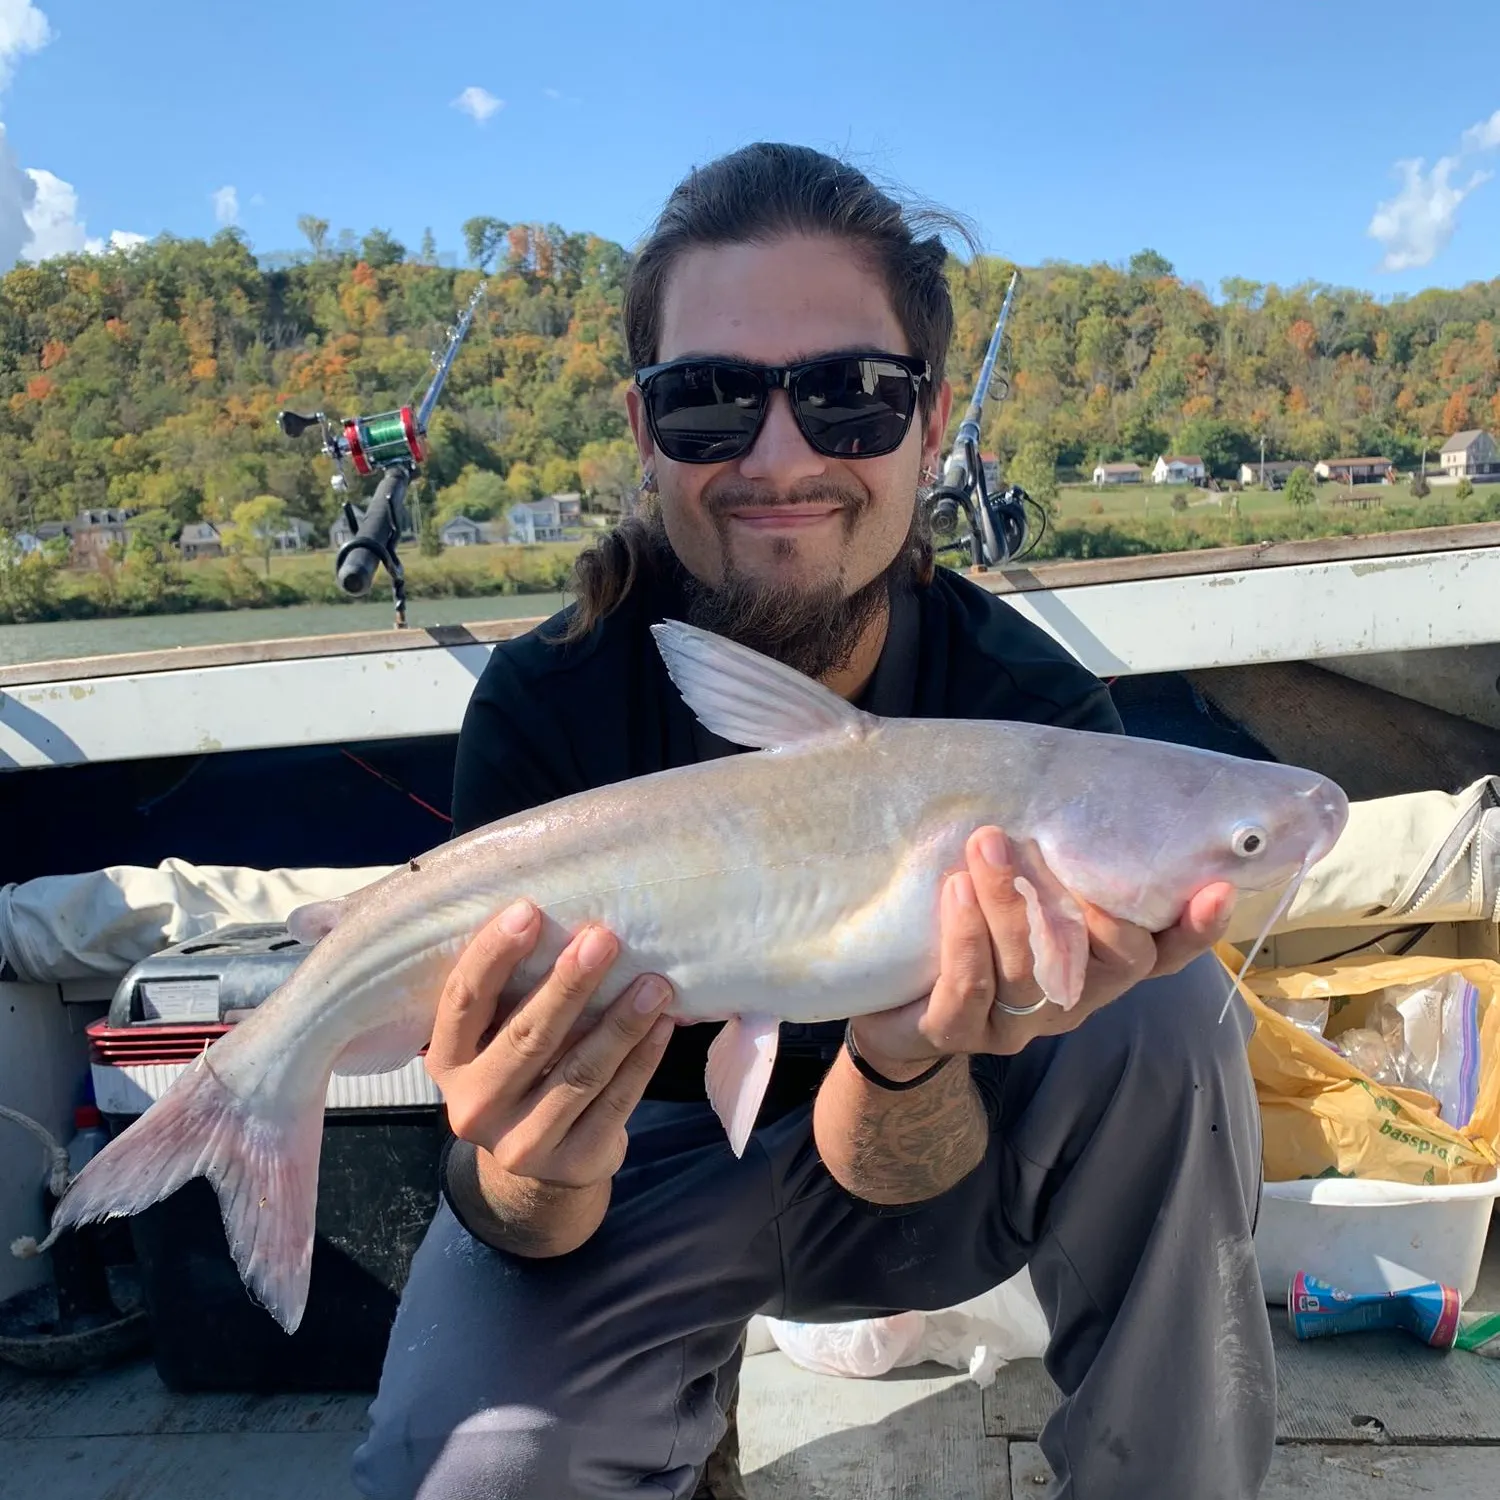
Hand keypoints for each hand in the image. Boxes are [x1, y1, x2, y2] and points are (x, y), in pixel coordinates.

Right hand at [425, 899, 674, 1189]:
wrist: (538, 1169)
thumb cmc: (521, 1072)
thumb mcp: (496, 1039)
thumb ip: (515, 995)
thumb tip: (571, 924)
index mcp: (448, 1062)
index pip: (463, 1000)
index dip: (494, 954)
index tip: (528, 911)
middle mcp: (474, 1106)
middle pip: (527, 1037)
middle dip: (569, 984)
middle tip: (604, 939)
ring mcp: (522, 1143)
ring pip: (580, 1072)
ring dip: (621, 1023)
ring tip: (654, 983)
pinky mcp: (573, 1163)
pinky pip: (615, 1102)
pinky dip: (642, 1060)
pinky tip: (663, 1025)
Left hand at [848, 827, 1235, 1076]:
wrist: (894, 1003)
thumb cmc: (971, 928)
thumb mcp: (1019, 890)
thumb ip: (1053, 857)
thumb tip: (1068, 782)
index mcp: (1096, 967)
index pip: (1163, 955)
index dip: (1194, 930)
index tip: (1216, 887)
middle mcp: (1070, 999)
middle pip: (1105, 961)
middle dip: (1079, 900)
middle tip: (1034, 840)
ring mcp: (1015, 1023)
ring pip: (1030, 969)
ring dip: (1008, 902)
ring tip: (986, 844)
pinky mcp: (957, 1032)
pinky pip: (970, 990)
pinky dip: (966, 937)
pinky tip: (956, 891)